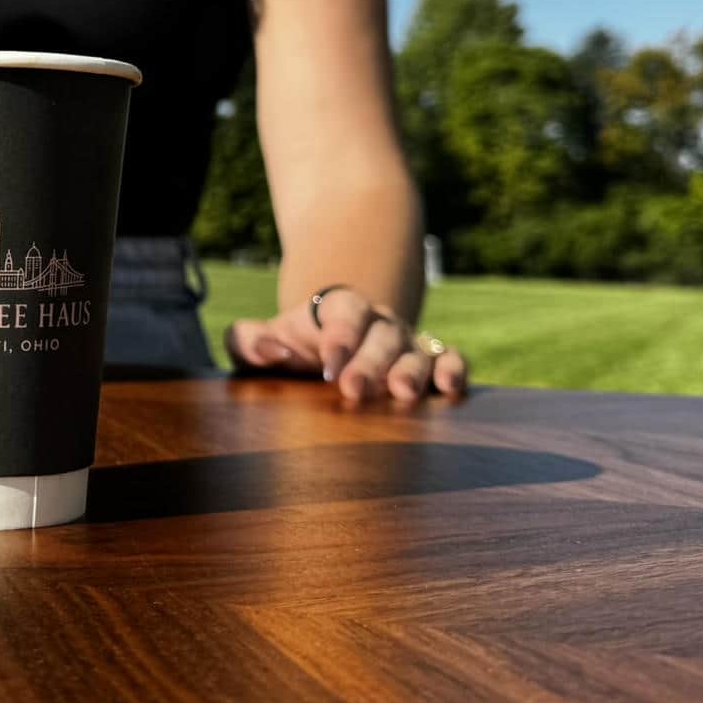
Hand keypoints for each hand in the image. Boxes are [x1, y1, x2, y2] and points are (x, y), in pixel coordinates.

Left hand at [225, 286, 467, 400]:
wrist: (324, 352)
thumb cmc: (291, 348)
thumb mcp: (262, 341)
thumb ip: (248, 340)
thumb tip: (271, 349)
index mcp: (340, 309)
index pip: (343, 313)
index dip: (338, 337)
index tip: (326, 367)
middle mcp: (378, 322)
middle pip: (380, 336)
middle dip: (368, 363)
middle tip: (353, 390)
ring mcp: (407, 342)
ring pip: (416, 350)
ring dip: (412, 371)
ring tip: (402, 393)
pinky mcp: (431, 362)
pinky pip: (450, 359)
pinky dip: (454, 370)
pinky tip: (448, 390)